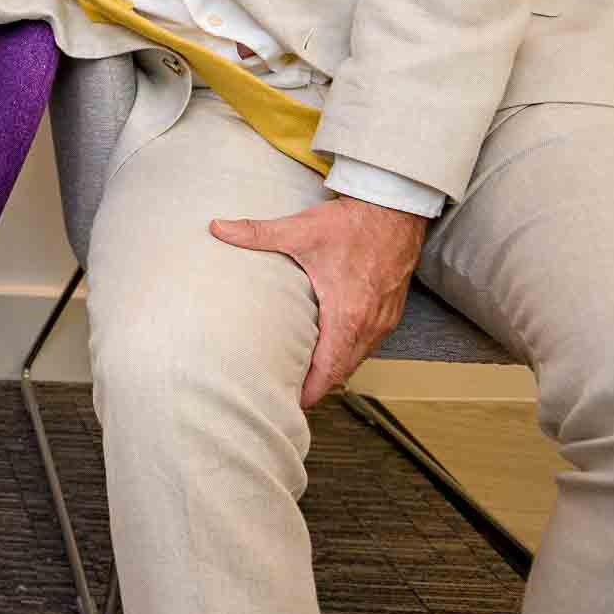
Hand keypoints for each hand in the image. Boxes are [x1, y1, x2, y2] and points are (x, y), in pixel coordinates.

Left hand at [210, 194, 426, 407]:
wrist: (396, 209)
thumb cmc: (352, 223)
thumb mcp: (300, 230)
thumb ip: (257, 233)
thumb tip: (217, 227)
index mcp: (347, 315)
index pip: (329, 369)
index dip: (311, 391)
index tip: (293, 405)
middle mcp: (370, 323)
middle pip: (344, 370)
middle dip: (320, 386)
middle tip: (293, 396)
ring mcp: (384, 318)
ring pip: (359, 357)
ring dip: (336, 369)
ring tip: (309, 378)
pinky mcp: (391, 309)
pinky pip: (370, 342)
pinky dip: (352, 351)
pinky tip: (334, 347)